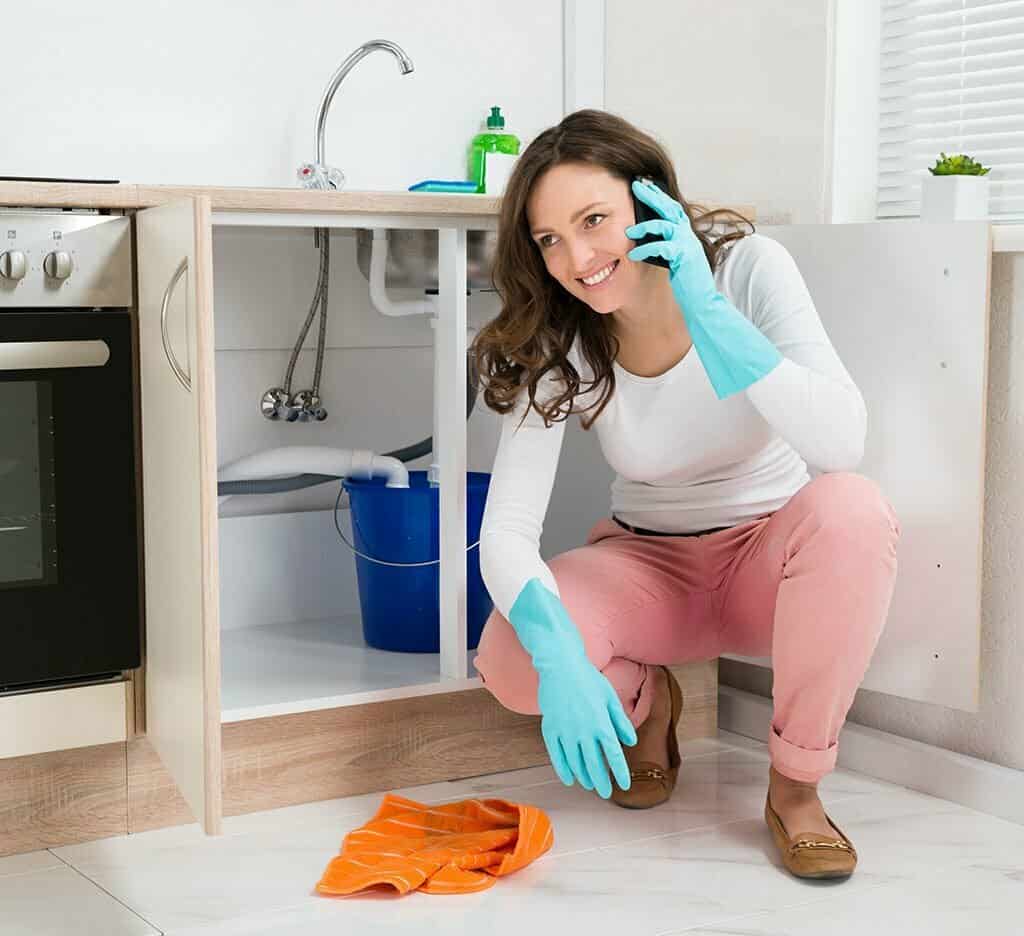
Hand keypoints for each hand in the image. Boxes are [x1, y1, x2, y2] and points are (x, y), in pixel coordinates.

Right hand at [537, 657, 636, 798]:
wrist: (560, 666)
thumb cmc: (588, 679)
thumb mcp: (610, 697)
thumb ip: (620, 721)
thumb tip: (630, 742)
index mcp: (602, 724)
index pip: (614, 756)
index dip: (620, 773)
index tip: (625, 786)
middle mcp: (583, 732)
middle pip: (594, 764)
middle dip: (601, 781)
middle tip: (606, 794)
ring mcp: (565, 732)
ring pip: (575, 762)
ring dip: (583, 776)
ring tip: (590, 785)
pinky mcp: (550, 729)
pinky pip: (556, 755)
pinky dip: (563, 769)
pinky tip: (569, 779)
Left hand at [625, 178, 781, 398]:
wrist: (703, 302)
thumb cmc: (688, 283)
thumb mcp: (675, 260)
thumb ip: (666, 246)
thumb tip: (645, 237)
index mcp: (686, 234)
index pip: (672, 208)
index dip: (658, 195)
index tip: (643, 184)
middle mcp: (688, 236)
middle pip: (670, 207)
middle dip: (652, 195)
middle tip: (636, 185)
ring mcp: (687, 245)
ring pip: (666, 224)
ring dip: (645, 225)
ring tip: (628, 231)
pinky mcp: (684, 258)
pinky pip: (662, 246)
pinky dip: (647, 247)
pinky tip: (635, 252)